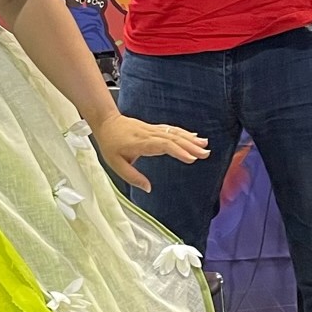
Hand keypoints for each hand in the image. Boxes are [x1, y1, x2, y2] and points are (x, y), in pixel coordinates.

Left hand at [91, 112, 209, 191]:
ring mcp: (152, 129)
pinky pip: (171, 130)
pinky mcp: (154, 128)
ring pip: (173, 133)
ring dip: (190, 139)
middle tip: (205, 154)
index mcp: (139, 143)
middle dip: (190, 146)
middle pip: (172, 138)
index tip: (191, 158)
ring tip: (204, 146)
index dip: (177, 151)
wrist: (107, 122)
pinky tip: (194, 137)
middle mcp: (148, 134)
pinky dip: (184, 133)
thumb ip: (132, 177)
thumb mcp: (115, 164)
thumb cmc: (111, 144)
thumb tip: (148, 188)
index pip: (162, 145)